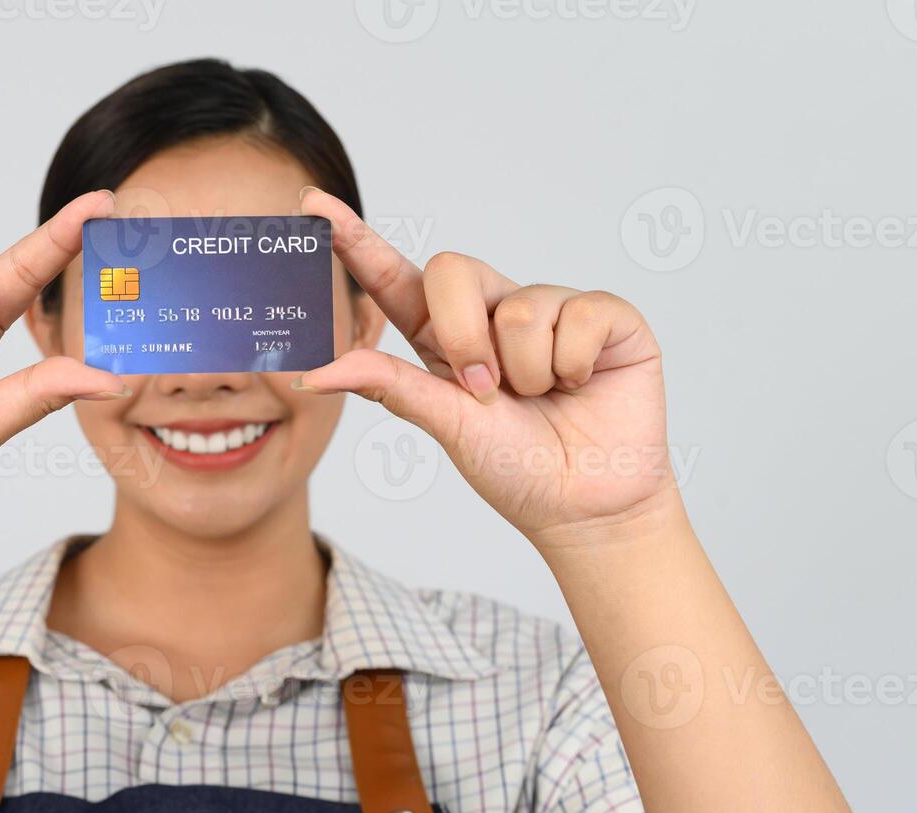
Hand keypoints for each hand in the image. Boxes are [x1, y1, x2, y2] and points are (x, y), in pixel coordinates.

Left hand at [299, 188, 679, 546]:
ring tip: (546, 398)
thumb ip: (387, 384)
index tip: (311, 204)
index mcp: (443, 336)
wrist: (585, 504)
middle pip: (452, 270)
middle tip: (486, 391)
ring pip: (521, 306)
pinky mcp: (606, 317)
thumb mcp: (444, 425)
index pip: (393, 278)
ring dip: (527, 370)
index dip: (355, 240)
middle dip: (463, 335)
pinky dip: (575, 364)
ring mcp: (551, 309)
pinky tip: (582, 385)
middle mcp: (494, 312)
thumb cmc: (514, 467)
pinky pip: (579, 314)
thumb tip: (311, 373)